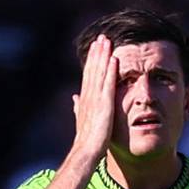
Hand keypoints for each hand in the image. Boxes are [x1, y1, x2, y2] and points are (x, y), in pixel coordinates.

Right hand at [70, 34, 117, 166]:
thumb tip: (74, 98)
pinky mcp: (104, 106)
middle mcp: (89, 96)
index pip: (88, 75)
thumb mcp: (82, 120)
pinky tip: (114, 60)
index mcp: (86, 98)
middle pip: (92, 69)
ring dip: (103, 57)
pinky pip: (108, 85)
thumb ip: (79, 107)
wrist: (86, 151)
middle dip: (97, 53)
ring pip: (99, 73)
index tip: (95, 47)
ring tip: (107, 41)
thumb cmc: (85, 140)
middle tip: (101, 37)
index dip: (92, 61)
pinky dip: (110, 72)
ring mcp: (96, 100)